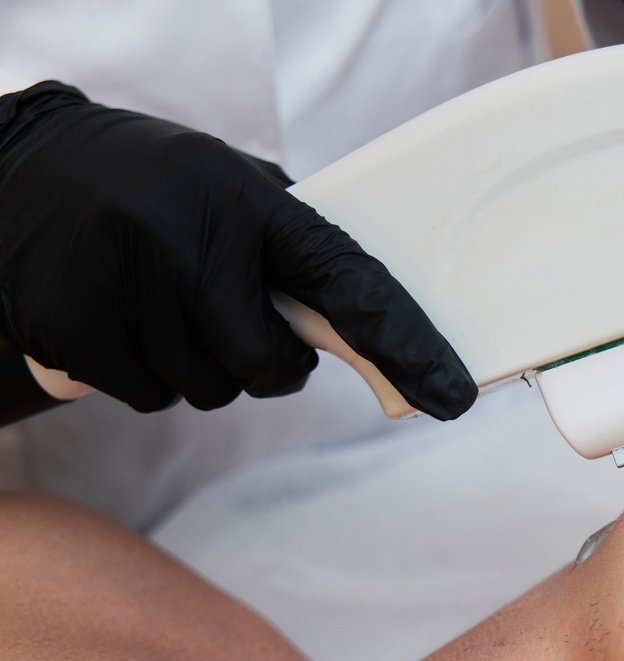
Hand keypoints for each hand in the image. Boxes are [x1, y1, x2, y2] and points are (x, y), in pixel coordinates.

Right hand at [0, 83, 476, 418]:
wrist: (25, 169)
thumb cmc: (161, 189)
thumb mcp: (234, 190)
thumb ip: (301, 252)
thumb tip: (388, 335)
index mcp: (247, 199)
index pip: (349, 281)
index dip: (407, 345)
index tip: (450, 396)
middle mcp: (187, 237)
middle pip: (268, 365)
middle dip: (267, 362)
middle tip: (233, 317)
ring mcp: (126, 282)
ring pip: (210, 389)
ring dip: (202, 367)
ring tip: (166, 303)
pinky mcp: (74, 325)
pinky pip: (150, 398)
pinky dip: (148, 377)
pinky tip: (124, 319)